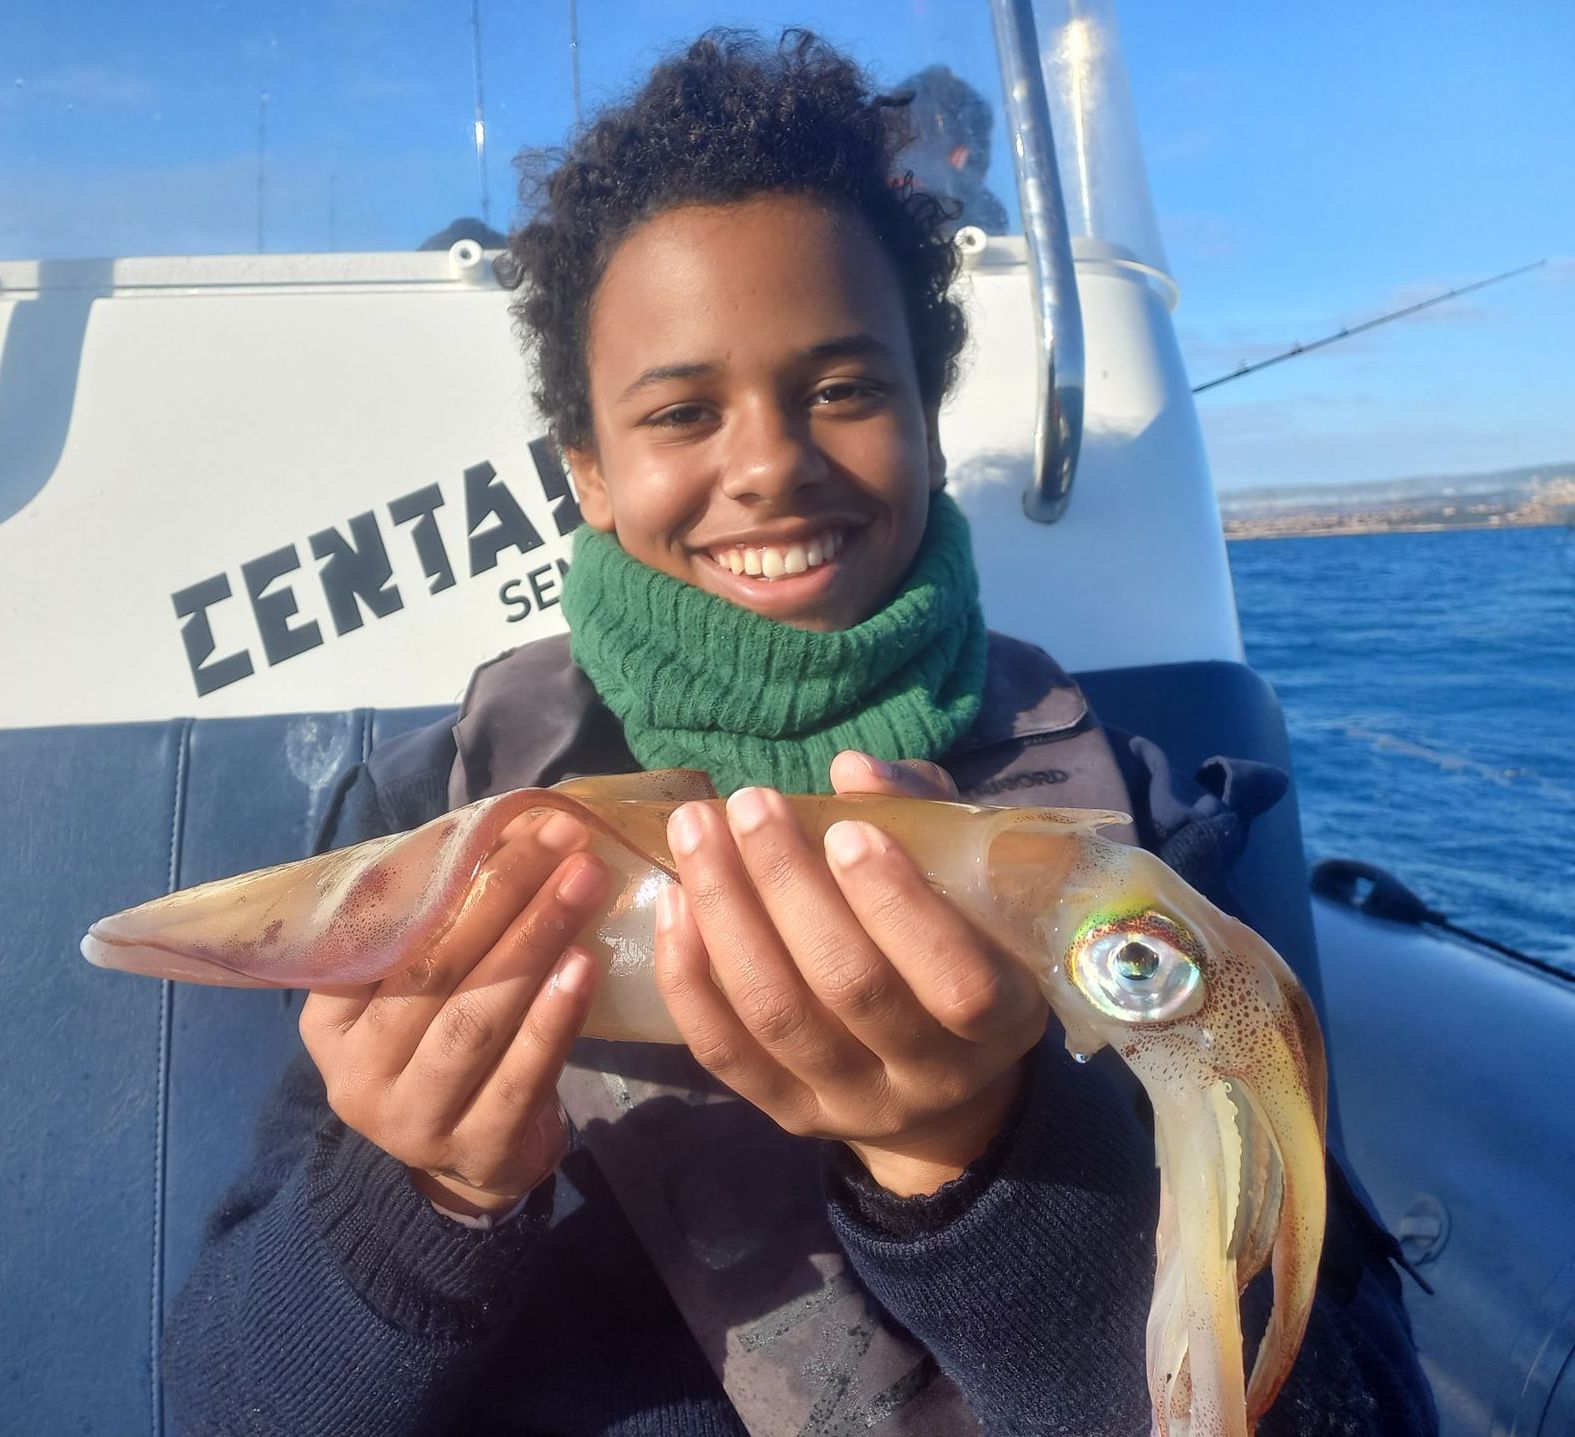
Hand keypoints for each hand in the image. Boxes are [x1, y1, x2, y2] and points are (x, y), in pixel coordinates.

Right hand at [299, 810, 608, 1216]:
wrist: (479, 1159)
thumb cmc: (447, 1045)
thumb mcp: (420, 989)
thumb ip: (440, 922)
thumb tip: (509, 823)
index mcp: (330, 1020)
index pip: (384, 934)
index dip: (449, 871)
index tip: (512, 820)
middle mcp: (358, 1075)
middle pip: (434, 971)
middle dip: (505, 893)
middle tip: (565, 838)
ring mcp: (414, 1121)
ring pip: (475, 1019)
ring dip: (535, 942)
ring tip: (584, 884)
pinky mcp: (478, 1149)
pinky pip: (521, 1075)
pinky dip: (555, 1016)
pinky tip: (587, 964)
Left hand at [655, 751, 1047, 1195]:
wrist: (943, 1081)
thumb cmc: (963, 944)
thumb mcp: (970, 880)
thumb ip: (923, 815)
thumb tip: (851, 770)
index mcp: (1000, 1020)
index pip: (957, 981)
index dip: (898, 906)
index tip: (848, 830)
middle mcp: (930, 1075)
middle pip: (850, 987)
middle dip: (789, 885)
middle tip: (751, 802)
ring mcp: (853, 1103)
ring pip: (777, 1015)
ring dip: (726, 913)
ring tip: (695, 832)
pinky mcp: (788, 1114)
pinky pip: (725, 1052)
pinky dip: (690, 977)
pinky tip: (673, 903)